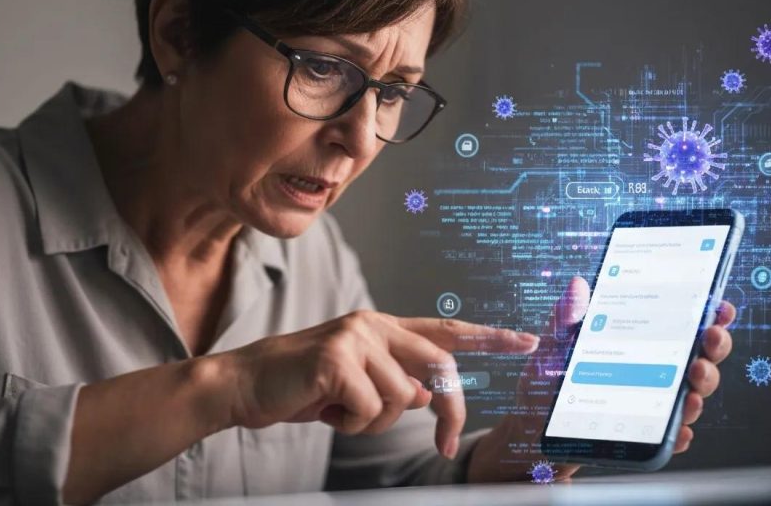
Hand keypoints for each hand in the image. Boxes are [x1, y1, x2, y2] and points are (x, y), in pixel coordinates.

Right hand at [220, 310, 540, 458]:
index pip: (444, 331)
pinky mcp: (337, 356)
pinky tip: (323, 408)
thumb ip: (394, 383)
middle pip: (437, 367)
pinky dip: (350, 423)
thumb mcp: (355, 386)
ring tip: (338, 409)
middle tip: (446, 445)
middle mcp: (372, 325)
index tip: (526, 342)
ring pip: (400, 398)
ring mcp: (355, 337)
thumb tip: (423, 396)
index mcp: (380, 328)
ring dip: (373, 421)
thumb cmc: (300, 387)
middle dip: (450, 410)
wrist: (245, 385)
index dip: (487, 337)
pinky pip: (370, 407)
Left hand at [467, 276, 735, 482]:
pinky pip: (669, 438)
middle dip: (714, 346)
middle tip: (709, 338)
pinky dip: (677, 435)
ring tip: (693, 381)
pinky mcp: (643, 435)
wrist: (532, 426)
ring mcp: (652, 404)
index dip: (708, 314)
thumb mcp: (554, 345)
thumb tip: (578, 284)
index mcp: (640, 343)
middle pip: (700, 357)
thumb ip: (567, 317)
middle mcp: (653, 372)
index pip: (683, 325)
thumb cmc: (547, 382)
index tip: (719, 305)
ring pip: (692, 396)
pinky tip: (679, 431)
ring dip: (701, 387)